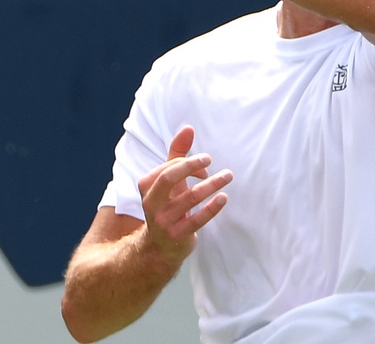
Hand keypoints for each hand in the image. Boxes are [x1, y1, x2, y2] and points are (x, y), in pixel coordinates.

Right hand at [137, 125, 231, 265]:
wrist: (160, 247)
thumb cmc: (167, 205)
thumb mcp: (169, 181)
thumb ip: (177, 154)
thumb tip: (188, 128)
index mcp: (146, 186)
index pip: (168, 167)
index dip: (188, 162)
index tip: (205, 164)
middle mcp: (151, 203)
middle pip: (168, 178)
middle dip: (190, 166)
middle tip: (210, 159)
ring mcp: (163, 221)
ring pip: (189, 198)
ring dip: (211, 185)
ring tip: (228, 176)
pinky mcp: (178, 236)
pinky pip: (197, 219)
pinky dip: (212, 207)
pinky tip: (224, 197)